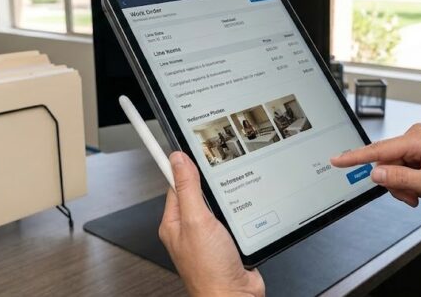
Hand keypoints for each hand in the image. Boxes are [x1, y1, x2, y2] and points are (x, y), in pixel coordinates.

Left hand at [159, 152, 264, 296]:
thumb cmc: (209, 271)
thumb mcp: (196, 221)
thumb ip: (187, 189)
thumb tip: (177, 160)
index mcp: (174, 222)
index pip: (176, 184)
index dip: (184, 166)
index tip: (190, 148)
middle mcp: (190, 228)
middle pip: (200, 192)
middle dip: (212, 184)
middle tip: (221, 176)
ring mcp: (210, 235)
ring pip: (220, 204)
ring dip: (230, 200)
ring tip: (234, 199)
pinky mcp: (229, 240)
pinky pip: (235, 217)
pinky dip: (242, 213)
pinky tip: (246, 212)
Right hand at [331, 123, 420, 220]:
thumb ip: (402, 180)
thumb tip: (376, 173)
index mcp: (419, 140)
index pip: (379, 150)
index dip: (356, 157)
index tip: (337, 160)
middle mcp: (416, 135)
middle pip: (385, 162)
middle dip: (394, 184)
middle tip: (412, 198)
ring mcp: (417, 140)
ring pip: (391, 166)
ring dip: (401, 184)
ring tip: (419, 194)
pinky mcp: (418, 148)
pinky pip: (400, 165)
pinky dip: (407, 180)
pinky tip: (420, 187)